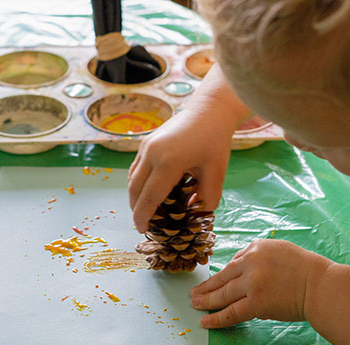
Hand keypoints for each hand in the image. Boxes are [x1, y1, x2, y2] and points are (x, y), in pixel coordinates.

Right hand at [128, 64, 249, 232]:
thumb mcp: (216, 173)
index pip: (150, 196)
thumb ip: (208, 198)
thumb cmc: (215, 141)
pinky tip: (147, 192)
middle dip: (136, 209)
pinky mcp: (145, 142)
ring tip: (145, 210)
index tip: (142, 229)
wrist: (209, 111)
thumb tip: (194, 212)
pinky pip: (136, 168)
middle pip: (135, 189)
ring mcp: (146, 146)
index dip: (144, 215)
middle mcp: (152, 154)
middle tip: (143, 223)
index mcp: (169, 162)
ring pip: (132, 179)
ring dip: (135, 196)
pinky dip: (138, 183)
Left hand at [190, 239, 332, 328]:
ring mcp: (252, 282)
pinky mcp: (256, 302)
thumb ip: (261, 258)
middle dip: (207, 286)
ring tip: (195, 304)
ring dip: (206, 300)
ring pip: (223, 294)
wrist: (321, 285)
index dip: (224, 274)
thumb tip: (241, 271)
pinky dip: (217, 318)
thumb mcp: (281, 252)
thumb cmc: (308, 270)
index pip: (235, 261)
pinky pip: (231, 312)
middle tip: (194, 293)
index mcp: (257, 247)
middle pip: (223, 276)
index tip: (216, 281)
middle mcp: (251, 261)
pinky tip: (205, 321)